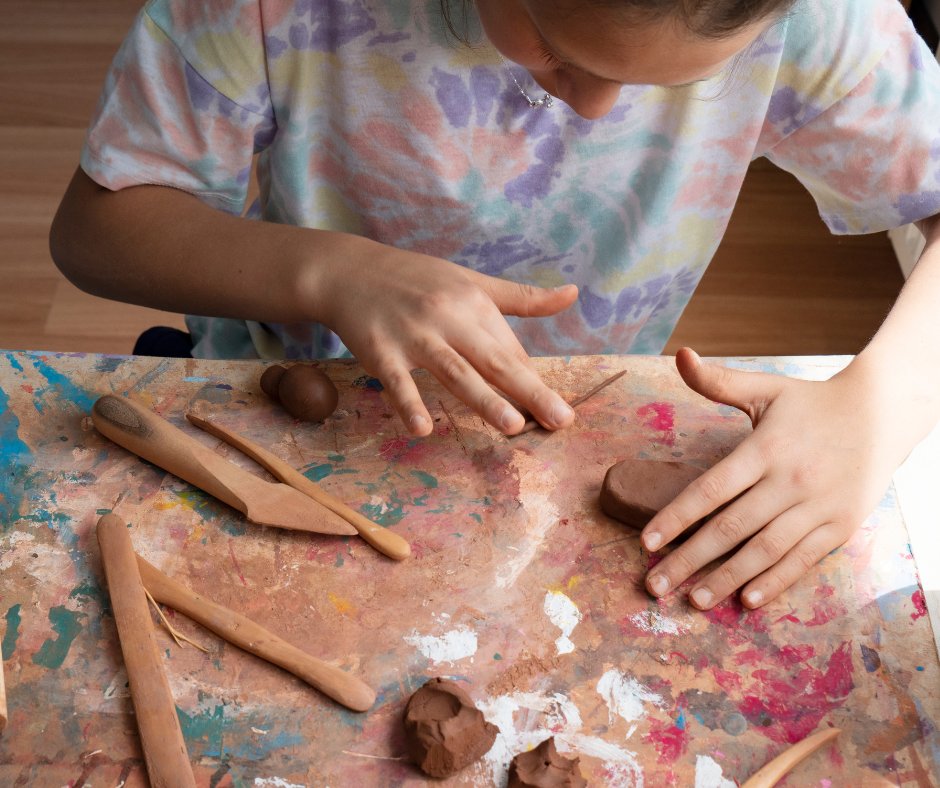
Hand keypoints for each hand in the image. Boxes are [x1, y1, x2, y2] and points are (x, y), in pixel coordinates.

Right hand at [317, 245, 577, 436]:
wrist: (350, 270)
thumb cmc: (416, 280)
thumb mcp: (471, 281)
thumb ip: (521, 297)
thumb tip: (574, 294)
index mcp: (474, 303)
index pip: (510, 350)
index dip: (534, 382)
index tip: (559, 413)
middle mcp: (448, 317)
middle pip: (494, 360)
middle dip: (529, 391)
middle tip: (560, 420)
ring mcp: (413, 335)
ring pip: (454, 371)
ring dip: (484, 399)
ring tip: (513, 426)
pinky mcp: (379, 350)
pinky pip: (397, 381)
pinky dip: (408, 403)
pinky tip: (423, 428)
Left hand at [642, 348, 906, 609]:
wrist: (884, 413)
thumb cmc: (811, 402)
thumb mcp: (766, 387)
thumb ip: (719, 381)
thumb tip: (680, 355)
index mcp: (765, 448)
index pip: (711, 489)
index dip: (677, 517)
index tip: (647, 541)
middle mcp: (790, 480)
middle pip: (730, 527)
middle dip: (690, 559)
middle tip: (656, 584)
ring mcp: (818, 506)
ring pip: (764, 549)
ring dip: (726, 578)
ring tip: (694, 600)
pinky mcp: (841, 526)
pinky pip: (802, 559)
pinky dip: (775, 581)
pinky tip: (747, 600)